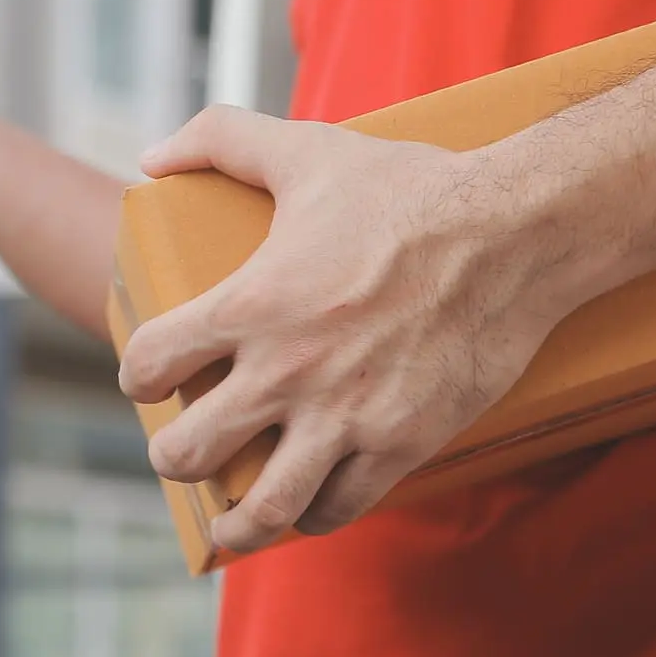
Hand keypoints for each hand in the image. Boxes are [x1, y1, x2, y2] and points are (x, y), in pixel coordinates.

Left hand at [117, 107, 580, 553]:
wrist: (514, 235)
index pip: (150, 363)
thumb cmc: (410, 191)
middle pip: (186, 453)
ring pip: (261, 508)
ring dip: (236, 519)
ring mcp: (344, 417)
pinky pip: (338, 508)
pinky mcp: (400, 444)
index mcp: (252, 304)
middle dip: (174, 457)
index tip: (153, 379)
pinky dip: (315, 513)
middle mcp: (287, 371)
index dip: (140, 375)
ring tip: (232, 517)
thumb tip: (153, 154)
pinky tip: (310, 501)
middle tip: (186, 451)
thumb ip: (222, 137)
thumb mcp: (309, 149)